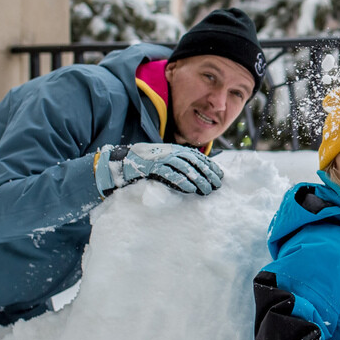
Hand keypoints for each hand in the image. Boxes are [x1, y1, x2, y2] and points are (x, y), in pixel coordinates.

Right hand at [94, 143, 222, 196]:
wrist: (120, 162)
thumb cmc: (144, 165)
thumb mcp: (163, 161)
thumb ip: (177, 164)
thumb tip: (195, 175)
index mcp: (174, 149)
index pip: (197, 156)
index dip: (209, 166)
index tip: (220, 176)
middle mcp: (169, 152)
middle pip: (194, 162)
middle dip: (207, 173)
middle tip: (217, 185)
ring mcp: (160, 158)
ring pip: (184, 168)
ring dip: (198, 179)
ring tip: (207, 190)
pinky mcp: (151, 167)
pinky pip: (169, 174)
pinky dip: (181, 181)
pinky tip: (191, 189)